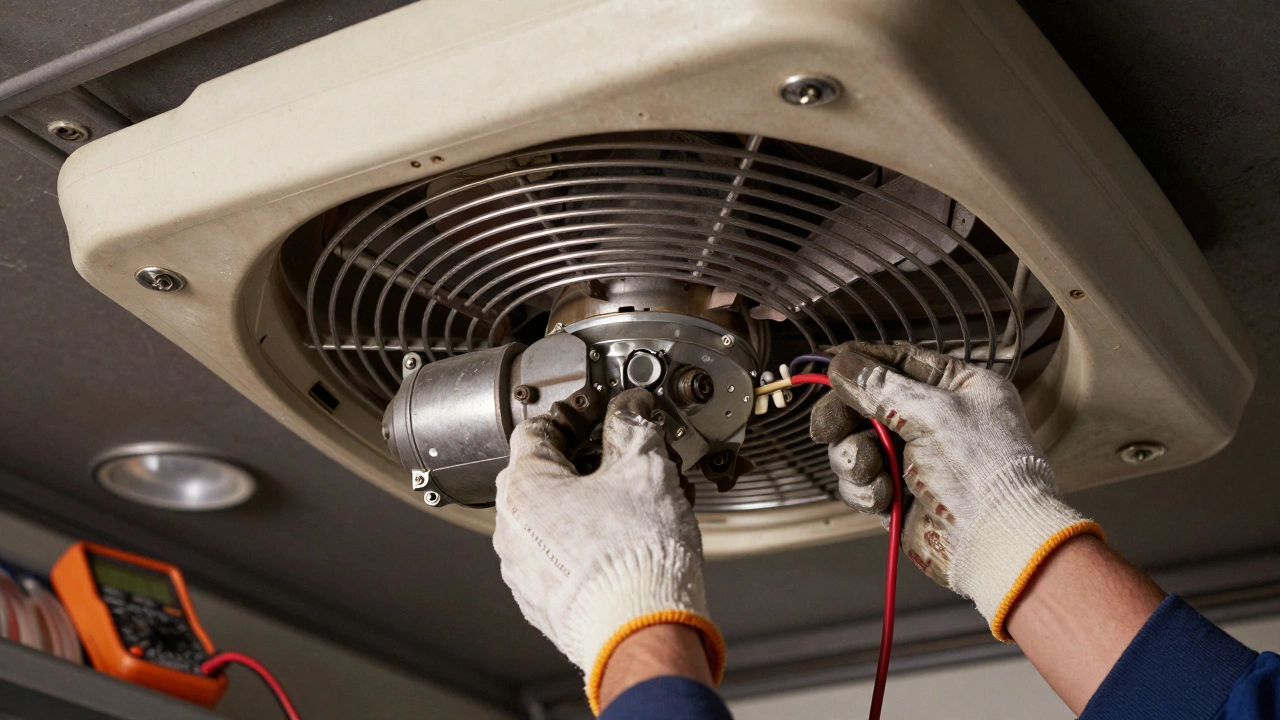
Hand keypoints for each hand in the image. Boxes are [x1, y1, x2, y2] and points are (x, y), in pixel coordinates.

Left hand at [493, 389, 724, 712]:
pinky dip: (590, 546)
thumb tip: (630, 409)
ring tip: (638, 507)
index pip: (539, 428)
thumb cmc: (635, 554)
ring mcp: (523, 570)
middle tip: (630, 462)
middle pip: (547, 476)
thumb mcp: (644, 468)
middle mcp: (510, 528)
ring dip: (592, 507)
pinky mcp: (543, 603)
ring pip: (555, 520)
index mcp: (523, 486)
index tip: (604, 415)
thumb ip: (632, 426)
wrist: (641, 631)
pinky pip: (562, 559)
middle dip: (591, 464)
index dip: (577, 415)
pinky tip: (627, 545)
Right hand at [810, 341, 1101, 639]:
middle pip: (866, 403)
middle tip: (826, 428)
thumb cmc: (983, 471)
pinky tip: (882, 495)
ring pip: (855, 443)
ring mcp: (913, 458)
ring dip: (853, 457)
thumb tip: (843, 362)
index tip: (829, 363)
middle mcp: (934, 420)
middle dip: (843, 416)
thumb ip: (882, 387)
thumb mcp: (933, 414)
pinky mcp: (897, 493)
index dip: (861, 362)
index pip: (898, 362)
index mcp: (956, 389)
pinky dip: (863, 488)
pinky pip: (859, 480)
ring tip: (869, 470)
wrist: (996, 542)